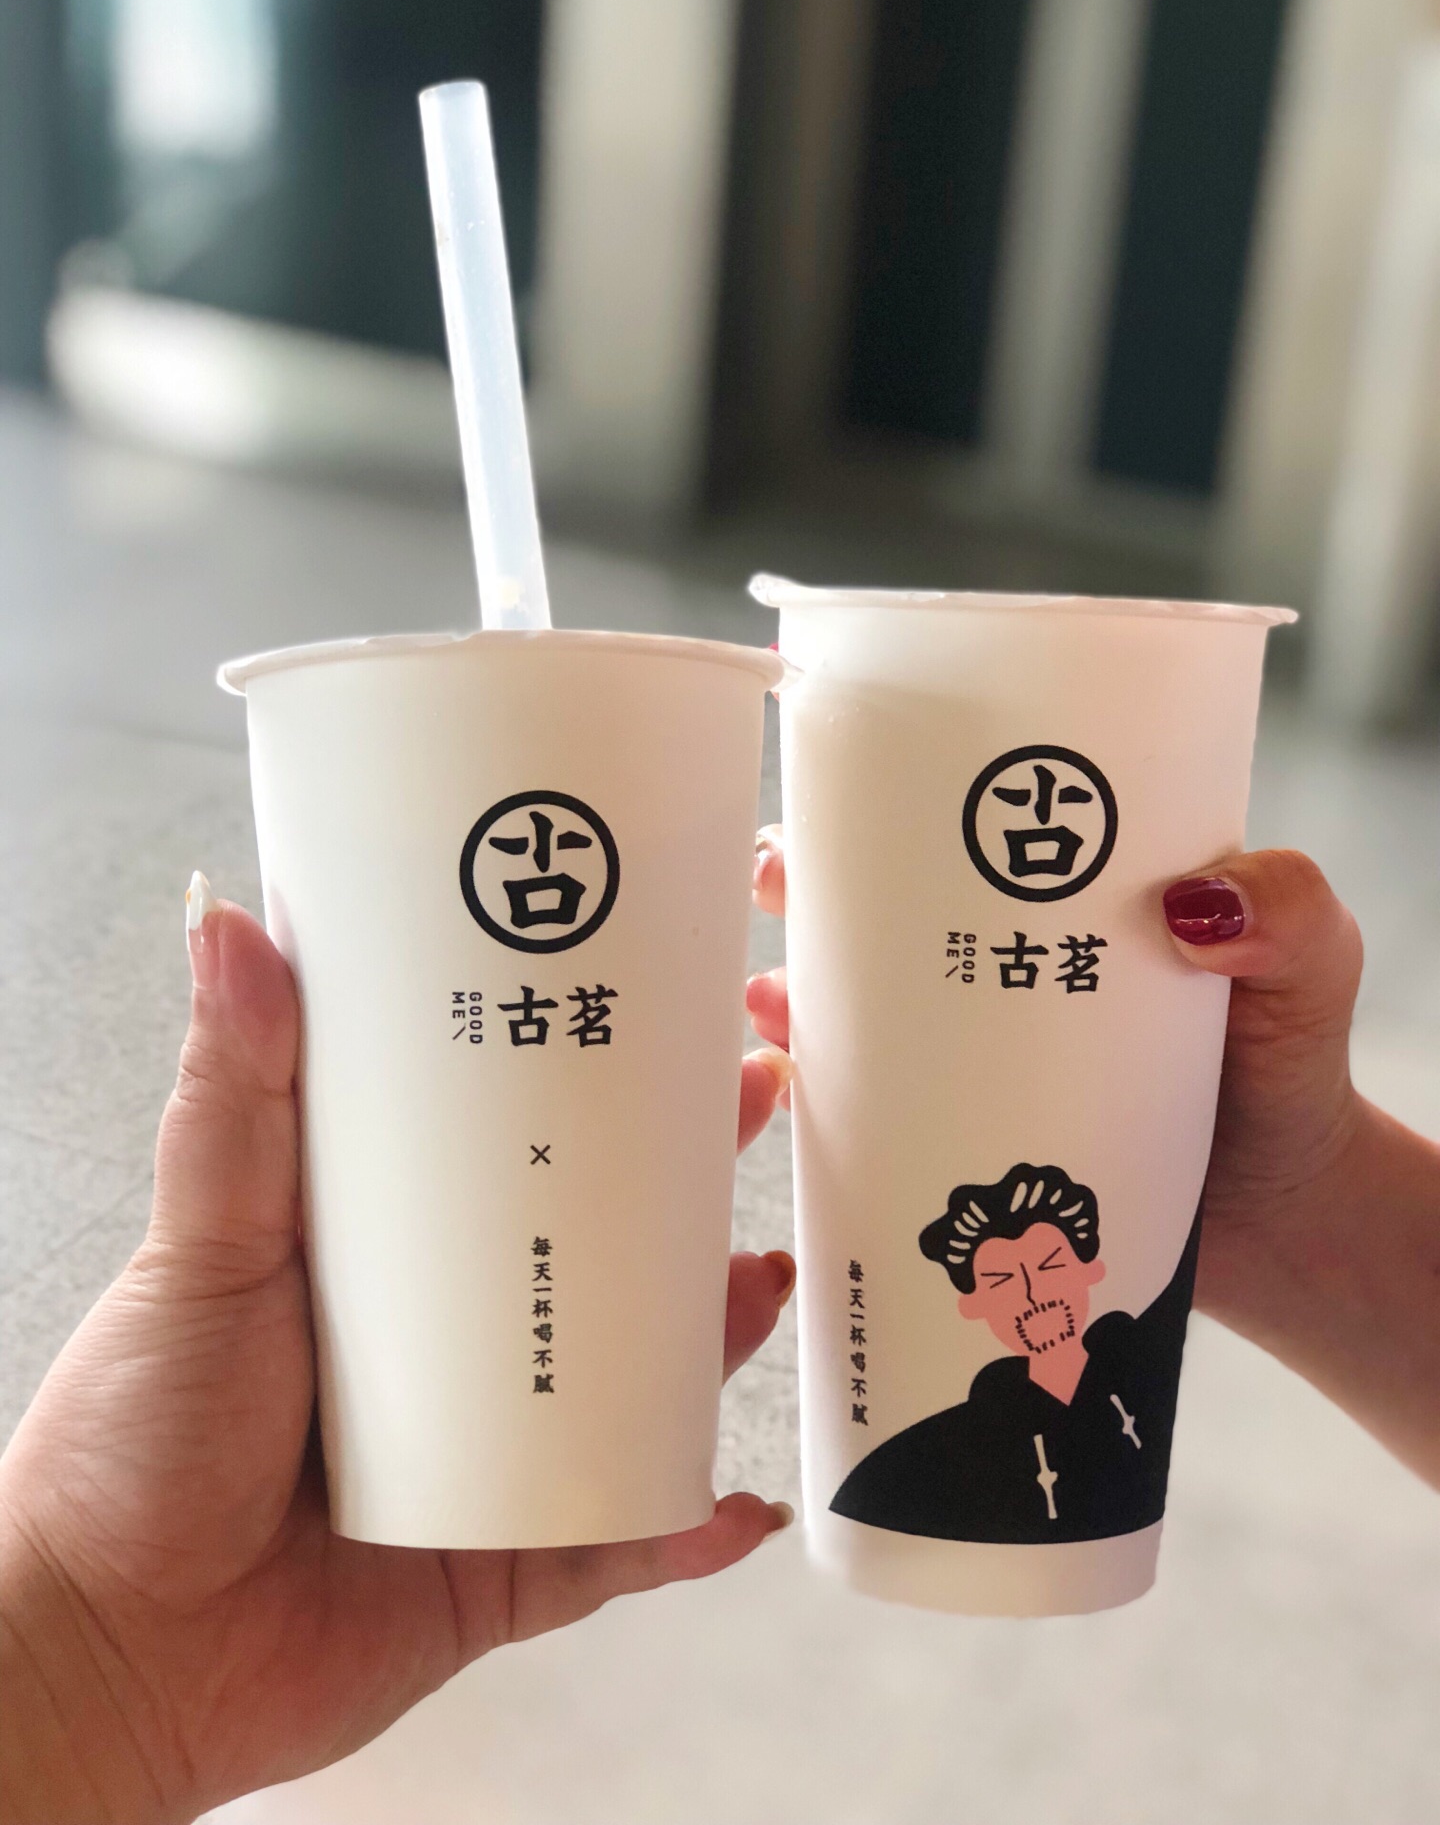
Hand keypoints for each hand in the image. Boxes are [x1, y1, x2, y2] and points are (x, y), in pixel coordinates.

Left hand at [0, 893, 795, 1824]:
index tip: (668, 1020)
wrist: (107, 1651)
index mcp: (399, 1262)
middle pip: (600, 1263)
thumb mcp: (203, 1244)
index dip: (599, 1090)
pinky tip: (744, 1503)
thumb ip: (232, 1100)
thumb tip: (226, 926)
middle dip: (687, 1198)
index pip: (520, 1156)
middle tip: (755, 1119)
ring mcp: (493, 1462)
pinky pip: (622, 1546)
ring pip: (635, 1392)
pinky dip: (688, 1528)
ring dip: (712, 1342)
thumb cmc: (131, 1439)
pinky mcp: (506, 1571)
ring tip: (759, 1283)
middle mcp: (459, 1350)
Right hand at [749, 828, 1439, 1484]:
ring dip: (797, 988)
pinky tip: (794, 1082)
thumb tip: (1192, 906)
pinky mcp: (962, 1144)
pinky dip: (820, 1092)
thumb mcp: (1309, 964)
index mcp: (1067, 903)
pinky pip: (872, 1112)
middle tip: (779, 879)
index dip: (892, 800)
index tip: (838, 789)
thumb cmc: (1290, 1071)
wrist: (1289, 1224)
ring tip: (772, 990)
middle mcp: (1002, 973)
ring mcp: (976, 1062)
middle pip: (883, 912)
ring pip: (860, 1008)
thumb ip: (1288, 912)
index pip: (967, 829)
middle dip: (812, 886)